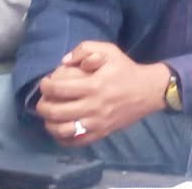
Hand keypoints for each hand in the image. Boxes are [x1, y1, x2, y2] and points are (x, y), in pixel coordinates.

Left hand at [33, 42, 167, 147]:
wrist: (148, 91)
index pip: (59, 89)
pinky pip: (75, 142)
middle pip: (56, 112)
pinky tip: (61, 129)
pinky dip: (62, 138)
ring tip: (49, 116)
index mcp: (94, 86)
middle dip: (42, 106)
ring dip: (49, 124)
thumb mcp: (109, 50)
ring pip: (62, 130)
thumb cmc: (126, 70)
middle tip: (43, 100)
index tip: (45, 83)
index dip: (46, 86)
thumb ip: (85, 49)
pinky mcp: (101, 133)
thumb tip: (64, 61)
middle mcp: (93, 106)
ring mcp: (96, 123)